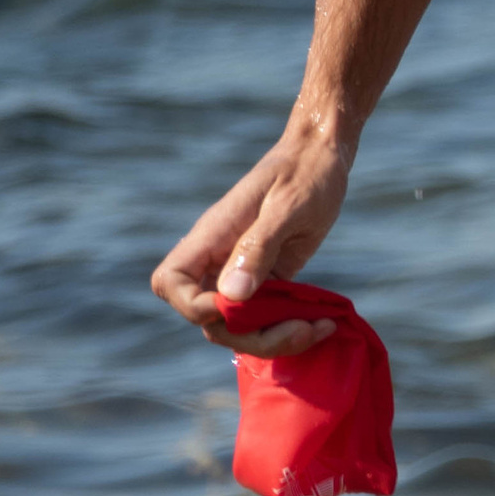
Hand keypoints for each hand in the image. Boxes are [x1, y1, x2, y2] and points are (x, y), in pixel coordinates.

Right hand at [150, 130, 352, 355]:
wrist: (323, 156)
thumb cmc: (305, 172)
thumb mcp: (287, 206)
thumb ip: (258, 248)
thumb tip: (230, 297)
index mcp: (212, 236)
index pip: (171, 283)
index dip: (194, 307)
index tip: (237, 307)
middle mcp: (220, 258)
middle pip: (206, 318)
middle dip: (248, 335)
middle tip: (301, 329)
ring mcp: (242, 271)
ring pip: (236, 325)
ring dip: (273, 339)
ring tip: (319, 328)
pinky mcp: (267, 280)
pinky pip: (264, 318)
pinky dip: (288, 329)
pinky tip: (322, 324)